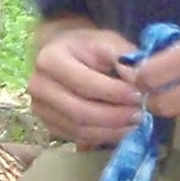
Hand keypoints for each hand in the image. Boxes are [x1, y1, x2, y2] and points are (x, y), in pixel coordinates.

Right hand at [29, 23, 141, 146]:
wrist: (66, 56)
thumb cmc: (90, 47)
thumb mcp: (109, 42)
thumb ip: (125, 59)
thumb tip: (140, 82)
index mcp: (50, 59)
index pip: (85, 83)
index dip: (115, 93)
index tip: (140, 95)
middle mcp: (38, 86)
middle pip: (80, 112)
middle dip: (114, 116)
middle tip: (140, 115)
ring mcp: (40, 109)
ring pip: (79, 129)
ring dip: (111, 131)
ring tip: (134, 124)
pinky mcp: (48, 125)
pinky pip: (77, 138)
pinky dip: (102, 137)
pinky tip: (121, 130)